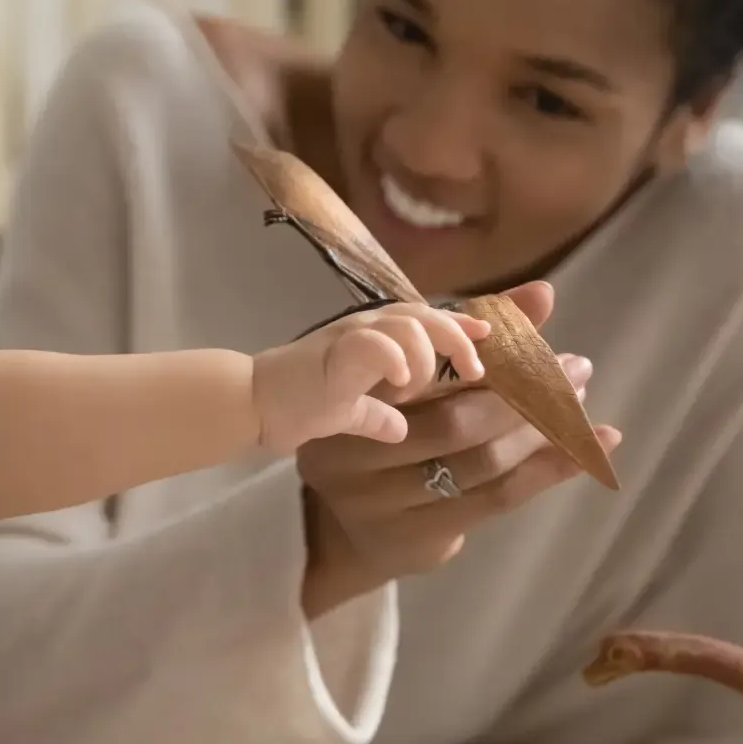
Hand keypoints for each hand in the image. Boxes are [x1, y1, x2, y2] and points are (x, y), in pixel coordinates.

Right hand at [252, 303, 490, 453]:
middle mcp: (366, 328)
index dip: (460, 324)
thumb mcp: (349, 409)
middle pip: (425, 314)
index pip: (425, 318)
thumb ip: (377, 414)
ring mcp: (350, 338)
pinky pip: (373, 344)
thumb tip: (399, 429)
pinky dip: (396, 358)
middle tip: (478, 370)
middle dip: (458, 338)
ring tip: (429, 383)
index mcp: (374, 336)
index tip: (490, 338)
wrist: (253, 403)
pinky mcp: (334, 357)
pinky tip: (404, 383)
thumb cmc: (299, 403)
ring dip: (430, 352)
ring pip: (408, 323)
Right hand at [294, 281, 622, 613]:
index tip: (544, 343)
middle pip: (456, 423)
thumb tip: (542, 294)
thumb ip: (473, 336)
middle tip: (576, 371)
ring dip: (541, 434)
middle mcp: (355, 456)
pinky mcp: (418, 539)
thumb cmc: (387, 434)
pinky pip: (496, 500)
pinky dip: (548, 472)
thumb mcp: (414, 380)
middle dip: (525, 396)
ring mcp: (382, 505)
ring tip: (582, 407)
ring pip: (481, 463)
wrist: (344, 530)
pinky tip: (589, 452)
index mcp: (350, 400)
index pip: (429, 374)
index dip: (492, 358)